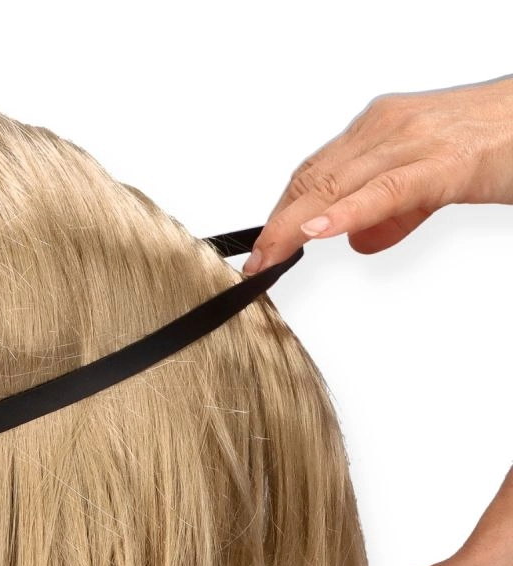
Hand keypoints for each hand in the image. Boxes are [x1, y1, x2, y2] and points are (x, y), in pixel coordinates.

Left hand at [244, 75, 512, 274]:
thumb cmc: (500, 144)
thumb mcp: (433, 180)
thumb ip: (393, 213)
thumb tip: (356, 242)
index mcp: (379, 130)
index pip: (313, 174)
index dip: (281, 214)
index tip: (260, 248)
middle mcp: (387, 127)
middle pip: (313, 180)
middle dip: (277, 225)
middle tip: (253, 263)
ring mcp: (413, 140)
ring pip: (336, 184)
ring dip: (295, 226)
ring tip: (269, 256)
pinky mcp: (445, 161)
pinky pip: (386, 190)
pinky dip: (346, 212)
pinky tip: (318, 232)